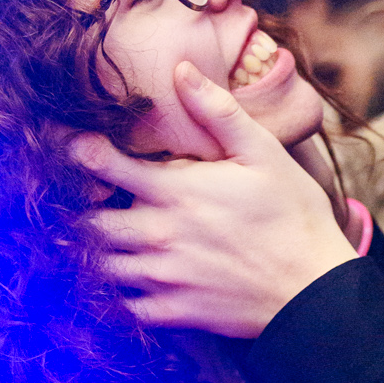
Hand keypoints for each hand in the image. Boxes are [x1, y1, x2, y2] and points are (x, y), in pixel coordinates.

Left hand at [73, 63, 355, 335]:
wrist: (314, 289)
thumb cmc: (294, 217)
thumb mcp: (264, 154)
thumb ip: (218, 112)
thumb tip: (181, 70)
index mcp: (176, 193)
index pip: (103, 166)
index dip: (77, 151)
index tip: (68, 146)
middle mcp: (160, 236)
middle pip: (90, 224)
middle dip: (81, 211)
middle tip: (84, 202)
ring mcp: (165, 278)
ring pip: (103, 266)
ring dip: (99, 253)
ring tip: (105, 241)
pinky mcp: (176, 312)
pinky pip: (127, 308)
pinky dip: (121, 296)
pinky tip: (133, 282)